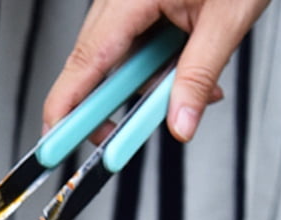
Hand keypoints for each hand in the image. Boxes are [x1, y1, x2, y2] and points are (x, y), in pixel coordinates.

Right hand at [43, 0, 270, 142]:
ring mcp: (124, 3)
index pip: (84, 63)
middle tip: (136, 131)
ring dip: (148, 84)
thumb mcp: (227, 19)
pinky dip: (156, 66)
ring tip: (192, 82)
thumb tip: (179, 124)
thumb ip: (199, 77)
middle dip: (120, 104)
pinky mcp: (137, 6)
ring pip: (117, 62)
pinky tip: (185, 62)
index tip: (53, 144)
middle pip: (94, 69)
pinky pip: (134, 48)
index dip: (65, 110)